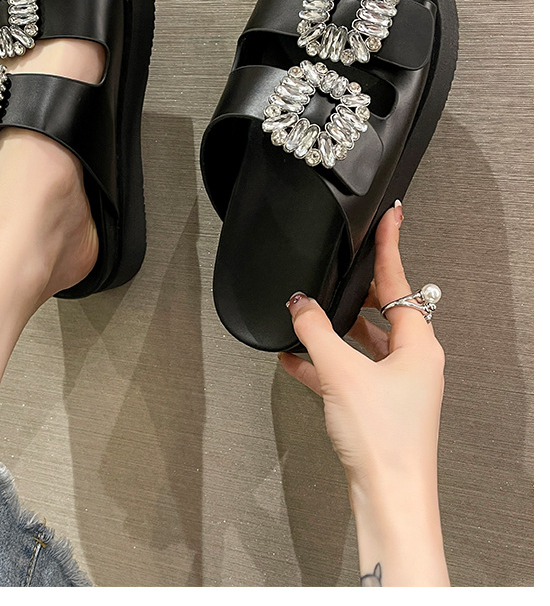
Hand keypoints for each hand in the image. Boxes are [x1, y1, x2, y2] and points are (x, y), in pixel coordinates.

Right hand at [279, 202, 448, 585]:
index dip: (390, 246)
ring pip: (363, 343)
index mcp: (418, 346)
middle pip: (381, 311)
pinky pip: (349, 371)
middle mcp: (413, 362)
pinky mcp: (378, 405)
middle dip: (353, 293)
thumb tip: (298, 304)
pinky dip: (325, 362)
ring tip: (303, 317)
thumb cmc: (383, 440)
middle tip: (335, 271)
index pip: (401, 282)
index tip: (390, 217)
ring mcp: (397, 385)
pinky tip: (296, 359)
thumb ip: (315, 331)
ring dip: (333, 331)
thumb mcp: (342, 373)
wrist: (388, 498)